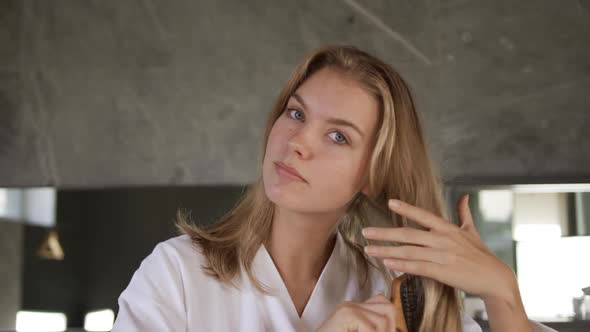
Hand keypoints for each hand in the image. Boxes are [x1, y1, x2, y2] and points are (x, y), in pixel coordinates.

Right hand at [315, 293, 396, 331]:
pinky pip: (371, 328)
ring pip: (382, 320)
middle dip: (390, 327)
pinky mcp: (345, 315)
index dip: (391, 322)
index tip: (389, 331)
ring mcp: (347, 309)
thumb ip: (371, 327)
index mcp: (355, 309)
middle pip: (388, 308)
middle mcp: (351, 305)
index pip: (384, 304)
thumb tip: (396, 328)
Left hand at [361, 195, 517, 303]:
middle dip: (384, 233)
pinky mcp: (442, 272)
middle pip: (408, 234)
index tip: (390, 202)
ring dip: (386, 251)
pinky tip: (388, 264)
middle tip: (366, 232)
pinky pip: (417, 268)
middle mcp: (442, 239)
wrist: (495, 278)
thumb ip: (464, 213)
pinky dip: (401, 265)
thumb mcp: (472, 231)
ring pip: (408, 251)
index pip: (423, 215)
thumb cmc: (481, 255)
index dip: (406, 208)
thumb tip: (465, 196)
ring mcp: (442, 256)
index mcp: (448, 228)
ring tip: (369, 250)